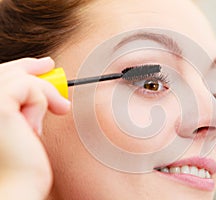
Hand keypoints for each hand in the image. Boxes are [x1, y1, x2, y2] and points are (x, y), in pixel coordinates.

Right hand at [0, 57, 69, 199]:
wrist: (17, 188)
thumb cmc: (20, 165)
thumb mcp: (20, 127)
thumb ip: (22, 105)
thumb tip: (40, 80)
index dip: (20, 67)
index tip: (42, 64)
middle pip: (5, 72)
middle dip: (31, 68)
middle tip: (51, 66)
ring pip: (20, 78)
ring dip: (44, 93)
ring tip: (59, 110)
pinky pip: (28, 87)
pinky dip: (42, 101)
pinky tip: (38, 127)